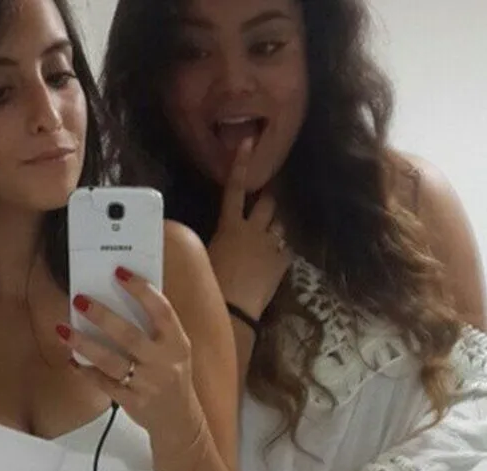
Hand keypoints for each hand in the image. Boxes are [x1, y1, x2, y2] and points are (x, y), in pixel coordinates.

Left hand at [60, 267, 195, 435]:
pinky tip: (72, 359)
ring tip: (63, 330)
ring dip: (84, 344)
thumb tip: (117, 299)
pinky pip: (103, 383)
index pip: (161, 311)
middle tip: (79, 300)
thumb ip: (154, 329)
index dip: (141, 290)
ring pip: (111, 361)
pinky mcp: (132, 401)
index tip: (119, 272)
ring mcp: (148, 384)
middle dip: (102, 316)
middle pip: (129, 336)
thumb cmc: (171, 375)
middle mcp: (164, 362)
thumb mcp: (174, 350)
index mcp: (177, 343)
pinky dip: (86, 370)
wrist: (178, 419)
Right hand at [208, 136, 292, 320]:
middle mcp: (254, 230)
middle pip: (267, 202)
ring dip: (275, 223)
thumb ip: (210, 239)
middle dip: (267, 198)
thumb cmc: (211, 286)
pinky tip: (276, 256)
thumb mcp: (203, 258)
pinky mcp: (283, 263)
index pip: (234, 188)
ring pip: (280, 223)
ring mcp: (271, 246)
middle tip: (264, 198)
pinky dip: (282, 248)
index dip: (240, 164)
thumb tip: (200, 234)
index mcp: (230, 227)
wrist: (234, 312)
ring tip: (270, 231)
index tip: (249, 142)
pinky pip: (287, 247)